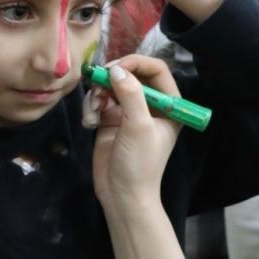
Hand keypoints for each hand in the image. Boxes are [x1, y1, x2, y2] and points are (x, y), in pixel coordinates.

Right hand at [90, 55, 181, 207]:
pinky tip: (90, 120)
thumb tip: (115, 69)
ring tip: (93, 109)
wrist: (122, 195)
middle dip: (112, 77)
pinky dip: (91, 106)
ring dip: (98, 93)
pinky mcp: (109, 120)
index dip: (136, 63)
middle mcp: (150, 105)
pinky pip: (98, 100)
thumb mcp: (139, 126)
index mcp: (169, 105)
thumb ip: (130, 94)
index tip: (115, 68)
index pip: (156, 70)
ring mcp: (128, 111)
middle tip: (97, 82)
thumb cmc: (140, 163)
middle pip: (131, 74)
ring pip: (111, 85)